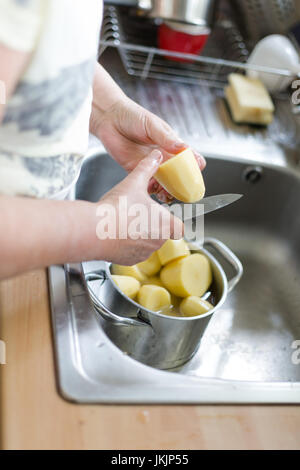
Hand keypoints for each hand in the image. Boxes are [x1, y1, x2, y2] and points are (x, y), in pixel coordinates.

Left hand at [93, 96, 205, 201]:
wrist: (108, 118)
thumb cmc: (131, 115)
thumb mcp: (152, 124)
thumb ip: (166, 138)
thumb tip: (183, 147)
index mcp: (171, 143)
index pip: (189, 158)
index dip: (194, 168)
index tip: (194, 176)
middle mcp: (162, 155)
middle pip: (178, 175)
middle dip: (181, 185)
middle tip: (181, 192)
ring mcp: (150, 164)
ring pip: (164, 182)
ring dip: (167, 190)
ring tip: (167, 195)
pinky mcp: (136, 170)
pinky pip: (146, 183)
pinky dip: (151, 190)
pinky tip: (152, 191)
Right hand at [96, 149, 183, 264]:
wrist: (95, 231)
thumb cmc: (117, 209)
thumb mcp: (134, 182)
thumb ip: (147, 168)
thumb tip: (155, 156)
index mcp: (166, 224)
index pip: (179, 227)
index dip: (172, 220)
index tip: (163, 214)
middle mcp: (159, 242)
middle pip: (162, 234)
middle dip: (152, 224)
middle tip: (138, 213)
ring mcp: (145, 253)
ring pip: (147, 243)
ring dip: (140, 234)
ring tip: (126, 222)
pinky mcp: (130, 260)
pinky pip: (134, 252)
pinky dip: (127, 245)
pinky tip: (117, 233)